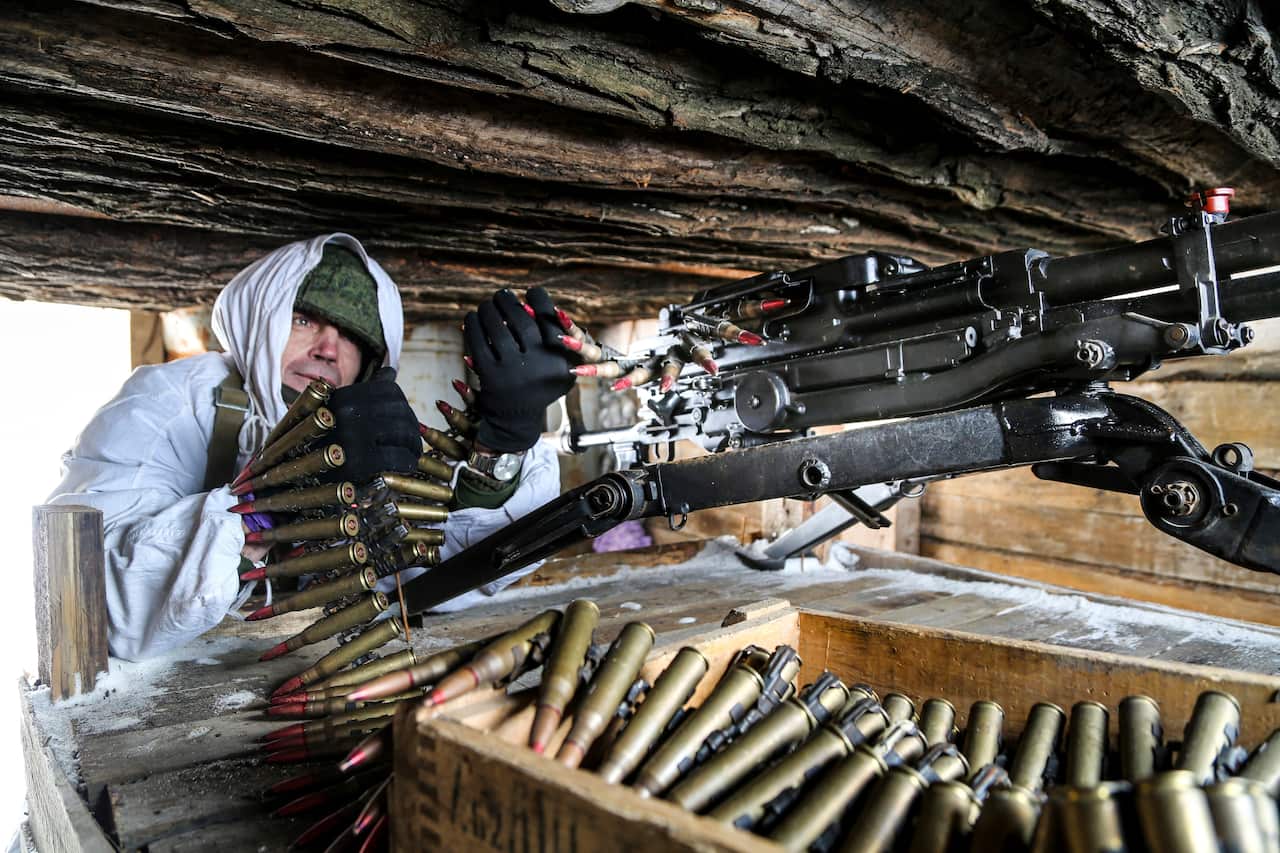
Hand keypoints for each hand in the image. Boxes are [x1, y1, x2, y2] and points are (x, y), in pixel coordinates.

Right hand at [326, 367, 421, 481]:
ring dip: (413, 445)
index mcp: (340, 397)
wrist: (287, 482)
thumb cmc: (315, 447)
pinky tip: (405, 466)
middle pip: (400, 410)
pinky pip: (397, 456)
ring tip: (411, 455)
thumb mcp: (332, 414)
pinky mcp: (358, 463)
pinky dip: (407, 461)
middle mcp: (346, 411)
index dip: (403, 405)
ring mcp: (352, 435)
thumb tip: (390, 371)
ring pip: (403, 431)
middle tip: (412, 442)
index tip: (404, 419)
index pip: (388, 389)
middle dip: (411, 427)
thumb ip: (364, 392)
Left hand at [465, 287, 574, 452]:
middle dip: (508, 301)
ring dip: (489, 309)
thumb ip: (559, 336)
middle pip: (521, 320)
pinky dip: (473, 326)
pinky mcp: (490, 375)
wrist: (516, 418)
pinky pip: (478, 342)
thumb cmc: (540, 383)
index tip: (531, 292)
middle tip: (502, 294)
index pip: (549, 318)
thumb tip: (530, 300)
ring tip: (487, 305)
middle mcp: (539, 365)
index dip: (539, 298)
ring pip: (498, 328)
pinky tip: (472, 318)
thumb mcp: (561, 367)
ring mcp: (513, 371)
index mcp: (559, 360)